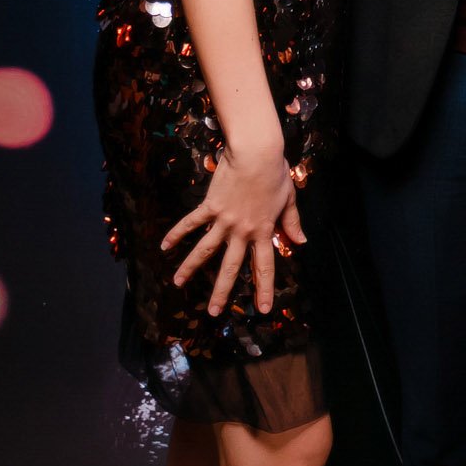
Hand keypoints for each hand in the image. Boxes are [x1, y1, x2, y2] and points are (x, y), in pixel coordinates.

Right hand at [161, 140, 305, 317]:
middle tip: (213, 312)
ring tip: (177, 283)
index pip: (264, 266)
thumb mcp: (289, 199)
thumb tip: (301, 242)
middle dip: (222, 292)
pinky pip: (191, 223)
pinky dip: (177, 234)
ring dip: (190, 268)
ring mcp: (224, 220)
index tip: (263, 309)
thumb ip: (291, 223)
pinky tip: (164, 246)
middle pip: (230, 267)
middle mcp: (242, 231)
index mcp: (263, 231)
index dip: (264, 289)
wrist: (257, 153)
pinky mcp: (210, 206)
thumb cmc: (276, 173)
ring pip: (205, 250)